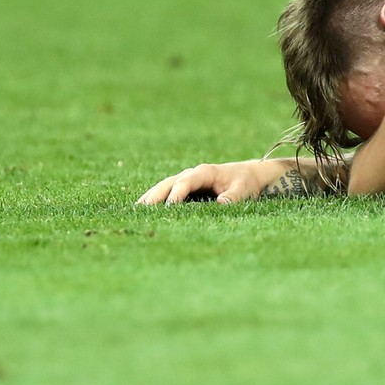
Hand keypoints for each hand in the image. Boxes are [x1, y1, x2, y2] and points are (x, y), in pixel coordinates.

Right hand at [136, 159, 290, 204]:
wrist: (249, 174)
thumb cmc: (246, 182)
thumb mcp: (244, 190)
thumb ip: (234, 197)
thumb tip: (221, 203)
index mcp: (204, 172)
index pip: (185, 183)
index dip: (176, 195)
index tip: (167, 208)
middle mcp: (191, 174)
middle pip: (168, 184)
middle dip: (155, 196)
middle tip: (140, 211)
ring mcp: (186, 180)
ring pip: (164, 187)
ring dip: (150, 198)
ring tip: (135, 212)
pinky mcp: (185, 187)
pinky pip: (167, 192)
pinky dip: (155, 200)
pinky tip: (144, 211)